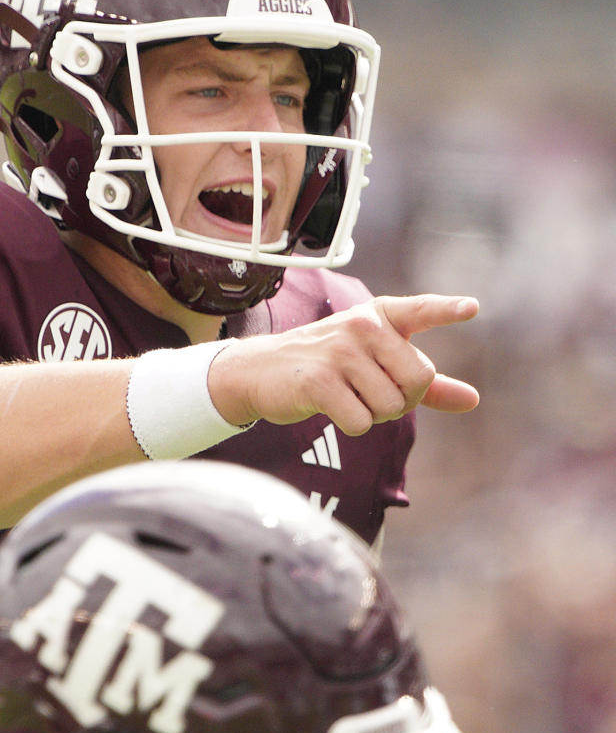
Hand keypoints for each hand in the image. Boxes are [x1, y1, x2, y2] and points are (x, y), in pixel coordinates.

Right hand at [209, 294, 479, 435]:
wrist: (261, 371)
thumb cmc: (328, 367)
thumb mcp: (376, 365)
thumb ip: (426, 384)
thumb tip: (473, 400)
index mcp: (378, 316)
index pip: (419, 310)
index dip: (446, 310)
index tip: (472, 307)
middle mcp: (362, 325)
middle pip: (419, 379)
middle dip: (403, 400)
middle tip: (372, 393)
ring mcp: (340, 351)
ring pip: (391, 405)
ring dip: (374, 415)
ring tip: (346, 395)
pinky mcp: (319, 380)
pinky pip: (361, 422)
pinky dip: (351, 425)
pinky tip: (330, 406)